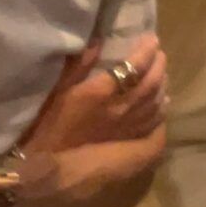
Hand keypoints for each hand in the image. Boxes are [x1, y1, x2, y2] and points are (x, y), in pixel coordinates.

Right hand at [24, 35, 166, 150]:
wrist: (43, 167)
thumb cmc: (44, 126)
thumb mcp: (55, 91)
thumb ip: (77, 65)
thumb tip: (97, 40)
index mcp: (100, 93)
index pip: (133, 66)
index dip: (146, 50)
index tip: (151, 39)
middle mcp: (119, 109)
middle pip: (150, 82)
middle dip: (158, 64)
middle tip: (159, 52)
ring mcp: (126, 127)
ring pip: (156, 102)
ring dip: (162, 83)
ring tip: (161, 71)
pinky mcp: (128, 143)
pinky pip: (153, 123)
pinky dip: (161, 108)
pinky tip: (163, 101)